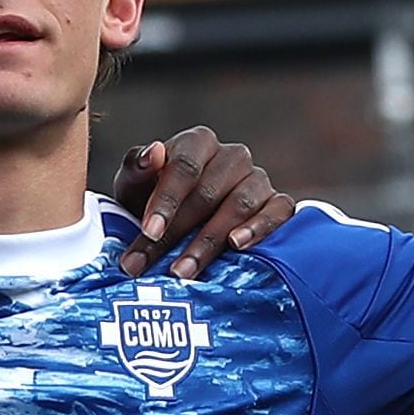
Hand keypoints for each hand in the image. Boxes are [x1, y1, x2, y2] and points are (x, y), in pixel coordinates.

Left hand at [110, 128, 289, 279]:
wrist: (181, 224)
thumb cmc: (153, 200)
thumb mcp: (135, 185)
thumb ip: (138, 168)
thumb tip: (154, 153)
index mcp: (198, 143)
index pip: (184, 167)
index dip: (166, 201)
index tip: (149, 231)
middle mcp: (232, 156)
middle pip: (207, 194)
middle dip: (177, 234)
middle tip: (152, 266)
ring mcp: (257, 179)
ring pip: (238, 207)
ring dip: (209, 242)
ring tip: (184, 271)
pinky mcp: (278, 203)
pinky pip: (277, 212)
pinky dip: (259, 228)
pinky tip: (238, 245)